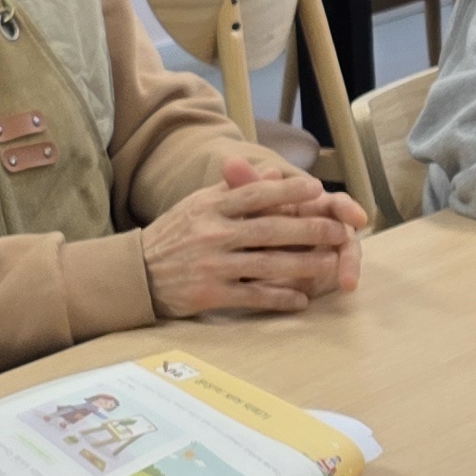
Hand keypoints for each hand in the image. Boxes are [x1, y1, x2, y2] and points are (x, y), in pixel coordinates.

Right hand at [142, 164, 360, 318]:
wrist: (135, 273)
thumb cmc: (174, 234)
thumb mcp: (198, 205)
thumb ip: (235, 190)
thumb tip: (274, 175)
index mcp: (210, 207)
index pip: (255, 195)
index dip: (289, 192)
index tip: (317, 190)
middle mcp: (213, 234)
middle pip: (270, 230)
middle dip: (309, 230)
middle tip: (339, 231)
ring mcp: (212, 266)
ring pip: (267, 265)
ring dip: (303, 265)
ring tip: (331, 264)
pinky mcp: (210, 295)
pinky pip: (253, 296)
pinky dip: (279, 298)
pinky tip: (302, 300)